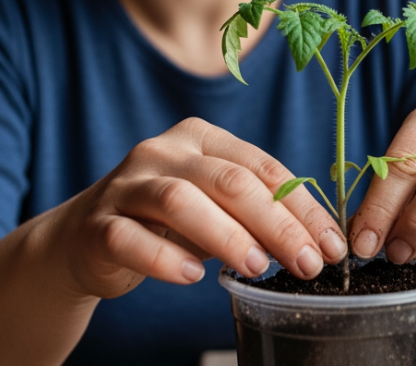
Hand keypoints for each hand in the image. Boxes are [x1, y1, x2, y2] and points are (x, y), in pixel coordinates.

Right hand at [37, 118, 345, 298]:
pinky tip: (191, 277)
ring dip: (227, 236)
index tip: (332, 245)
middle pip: (229, 181)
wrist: (83, 241)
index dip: (303, 207)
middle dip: (277, 224)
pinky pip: (130, 238)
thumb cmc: (165, 224)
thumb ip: (256, 215)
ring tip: (258, 268)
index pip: (263, 168)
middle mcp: (162, 151)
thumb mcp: (215, 210)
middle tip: (308, 263)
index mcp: (200, 138)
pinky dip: (163, 257)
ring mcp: (126, 185)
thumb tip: (317, 244)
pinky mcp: (97, 224)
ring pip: (180, 201)